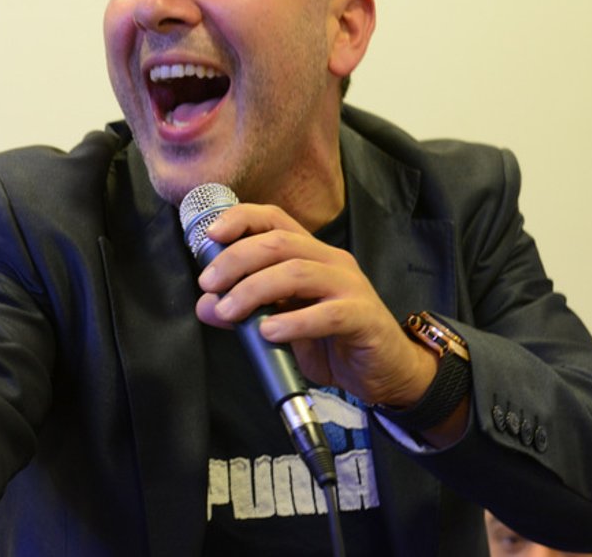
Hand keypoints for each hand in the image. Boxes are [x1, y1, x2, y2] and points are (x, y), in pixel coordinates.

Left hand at [193, 202, 436, 408]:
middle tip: (210, 284)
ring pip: (297, 272)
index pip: (274, 219)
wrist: (385, 372)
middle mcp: (331, 261)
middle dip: (236, 259)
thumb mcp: (282, 324)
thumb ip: (246, 311)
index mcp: (311, 254)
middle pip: (278, 243)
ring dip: (255, 289)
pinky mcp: (363, 316)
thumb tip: (206, 305)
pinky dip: (292, 322)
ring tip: (230, 312)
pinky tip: (269, 331)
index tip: (209, 235)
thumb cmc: (334, 341)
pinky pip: (326, 313)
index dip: (241, 219)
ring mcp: (349, 286)